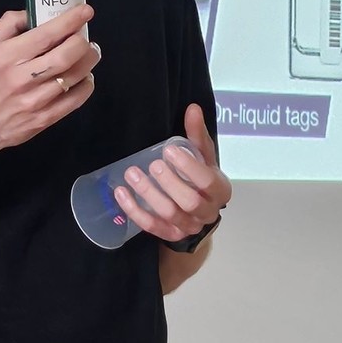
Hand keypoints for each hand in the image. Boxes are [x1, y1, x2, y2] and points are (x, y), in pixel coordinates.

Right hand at [0, 6, 100, 158]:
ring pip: (75, 76)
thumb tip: (34, 13)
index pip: (46, 34)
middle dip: (83, 41)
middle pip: (66, 55)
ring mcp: (35, 101)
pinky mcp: (44, 120)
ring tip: (89, 52)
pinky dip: (86, 85)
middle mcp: (22, 78)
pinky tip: (83, 77)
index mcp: (6, 57)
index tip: (85, 11)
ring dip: (89, 60)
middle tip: (85, 36)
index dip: (70, 20)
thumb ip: (7, 25)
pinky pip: (75, 100)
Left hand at [113, 103, 231, 245]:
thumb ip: (197, 135)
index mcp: (220, 191)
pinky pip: (151, 226)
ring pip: (169, 214)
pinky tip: (121, 193)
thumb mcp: (204, 158)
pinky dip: (135, 211)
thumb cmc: (201, 180)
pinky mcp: (170, 234)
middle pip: (189, 202)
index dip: (189, 167)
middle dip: (169, 184)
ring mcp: (188, 226)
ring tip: (132, 174)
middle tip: (153, 165)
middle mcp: (207, 212)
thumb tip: (192, 108)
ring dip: (148, 194)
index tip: (170, 150)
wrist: (197, 213)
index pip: (207, 181)